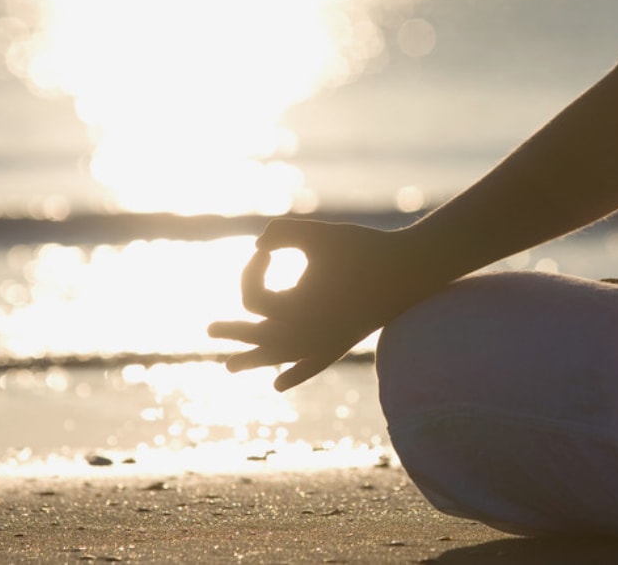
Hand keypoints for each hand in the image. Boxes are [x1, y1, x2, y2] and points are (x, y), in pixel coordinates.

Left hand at [209, 219, 427, 390]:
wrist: (408, 270)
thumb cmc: (362, 248)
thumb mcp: (317, 234)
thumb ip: (283, 232)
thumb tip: (259, 243)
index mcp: (293, 309)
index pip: (252, 298)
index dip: (251, 270)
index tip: (266, 249)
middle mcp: (303, 334)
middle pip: (256, 338)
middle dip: (233, 331)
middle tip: (209, 330)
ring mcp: (322, 344)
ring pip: (280, 358)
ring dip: (254, 359)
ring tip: (229, 368)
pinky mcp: (341, 345)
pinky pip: (311, 366)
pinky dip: (294, 373)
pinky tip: (279, 384)